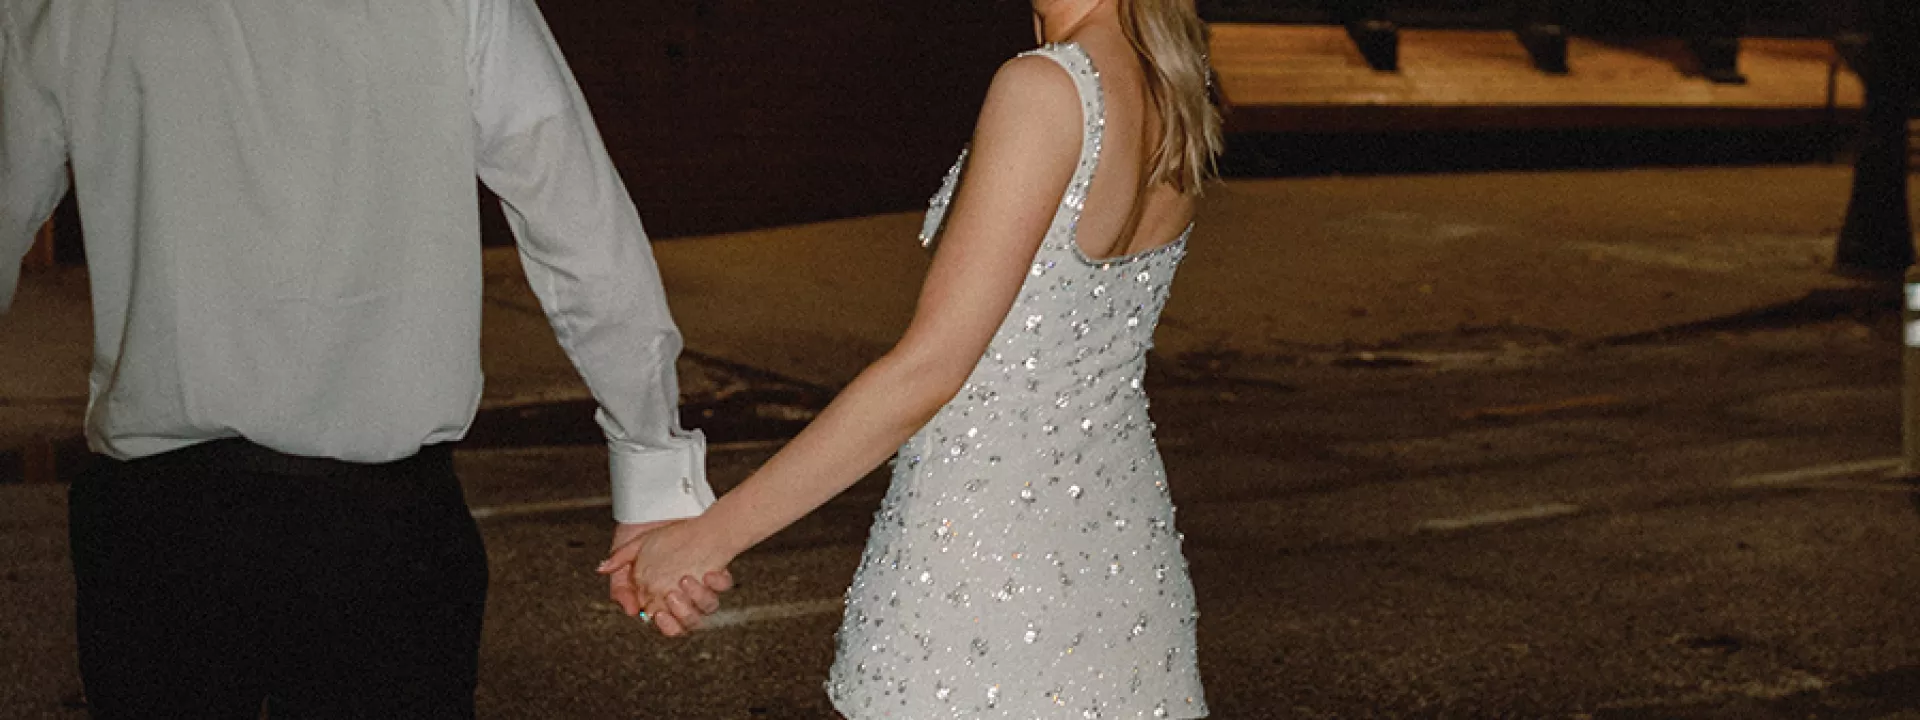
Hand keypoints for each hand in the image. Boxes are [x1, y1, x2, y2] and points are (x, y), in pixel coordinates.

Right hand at [599, 519, 736, 635]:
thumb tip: (631, 609)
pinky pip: (723, 585)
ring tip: (686, 579)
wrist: (667, 508)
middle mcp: (686, 596)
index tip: (659, 614)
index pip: (669, 623)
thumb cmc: (647, 535)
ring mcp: (703, 585)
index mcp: (664, 599)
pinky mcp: (717, 572)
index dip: (666, 624)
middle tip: (672, 597)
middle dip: (684, 615)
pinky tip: (710, 573)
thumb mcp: (629, 558)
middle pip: (691, 621)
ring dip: (699, 598)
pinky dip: (718, 582)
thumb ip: (621, 584)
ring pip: (708, 606)